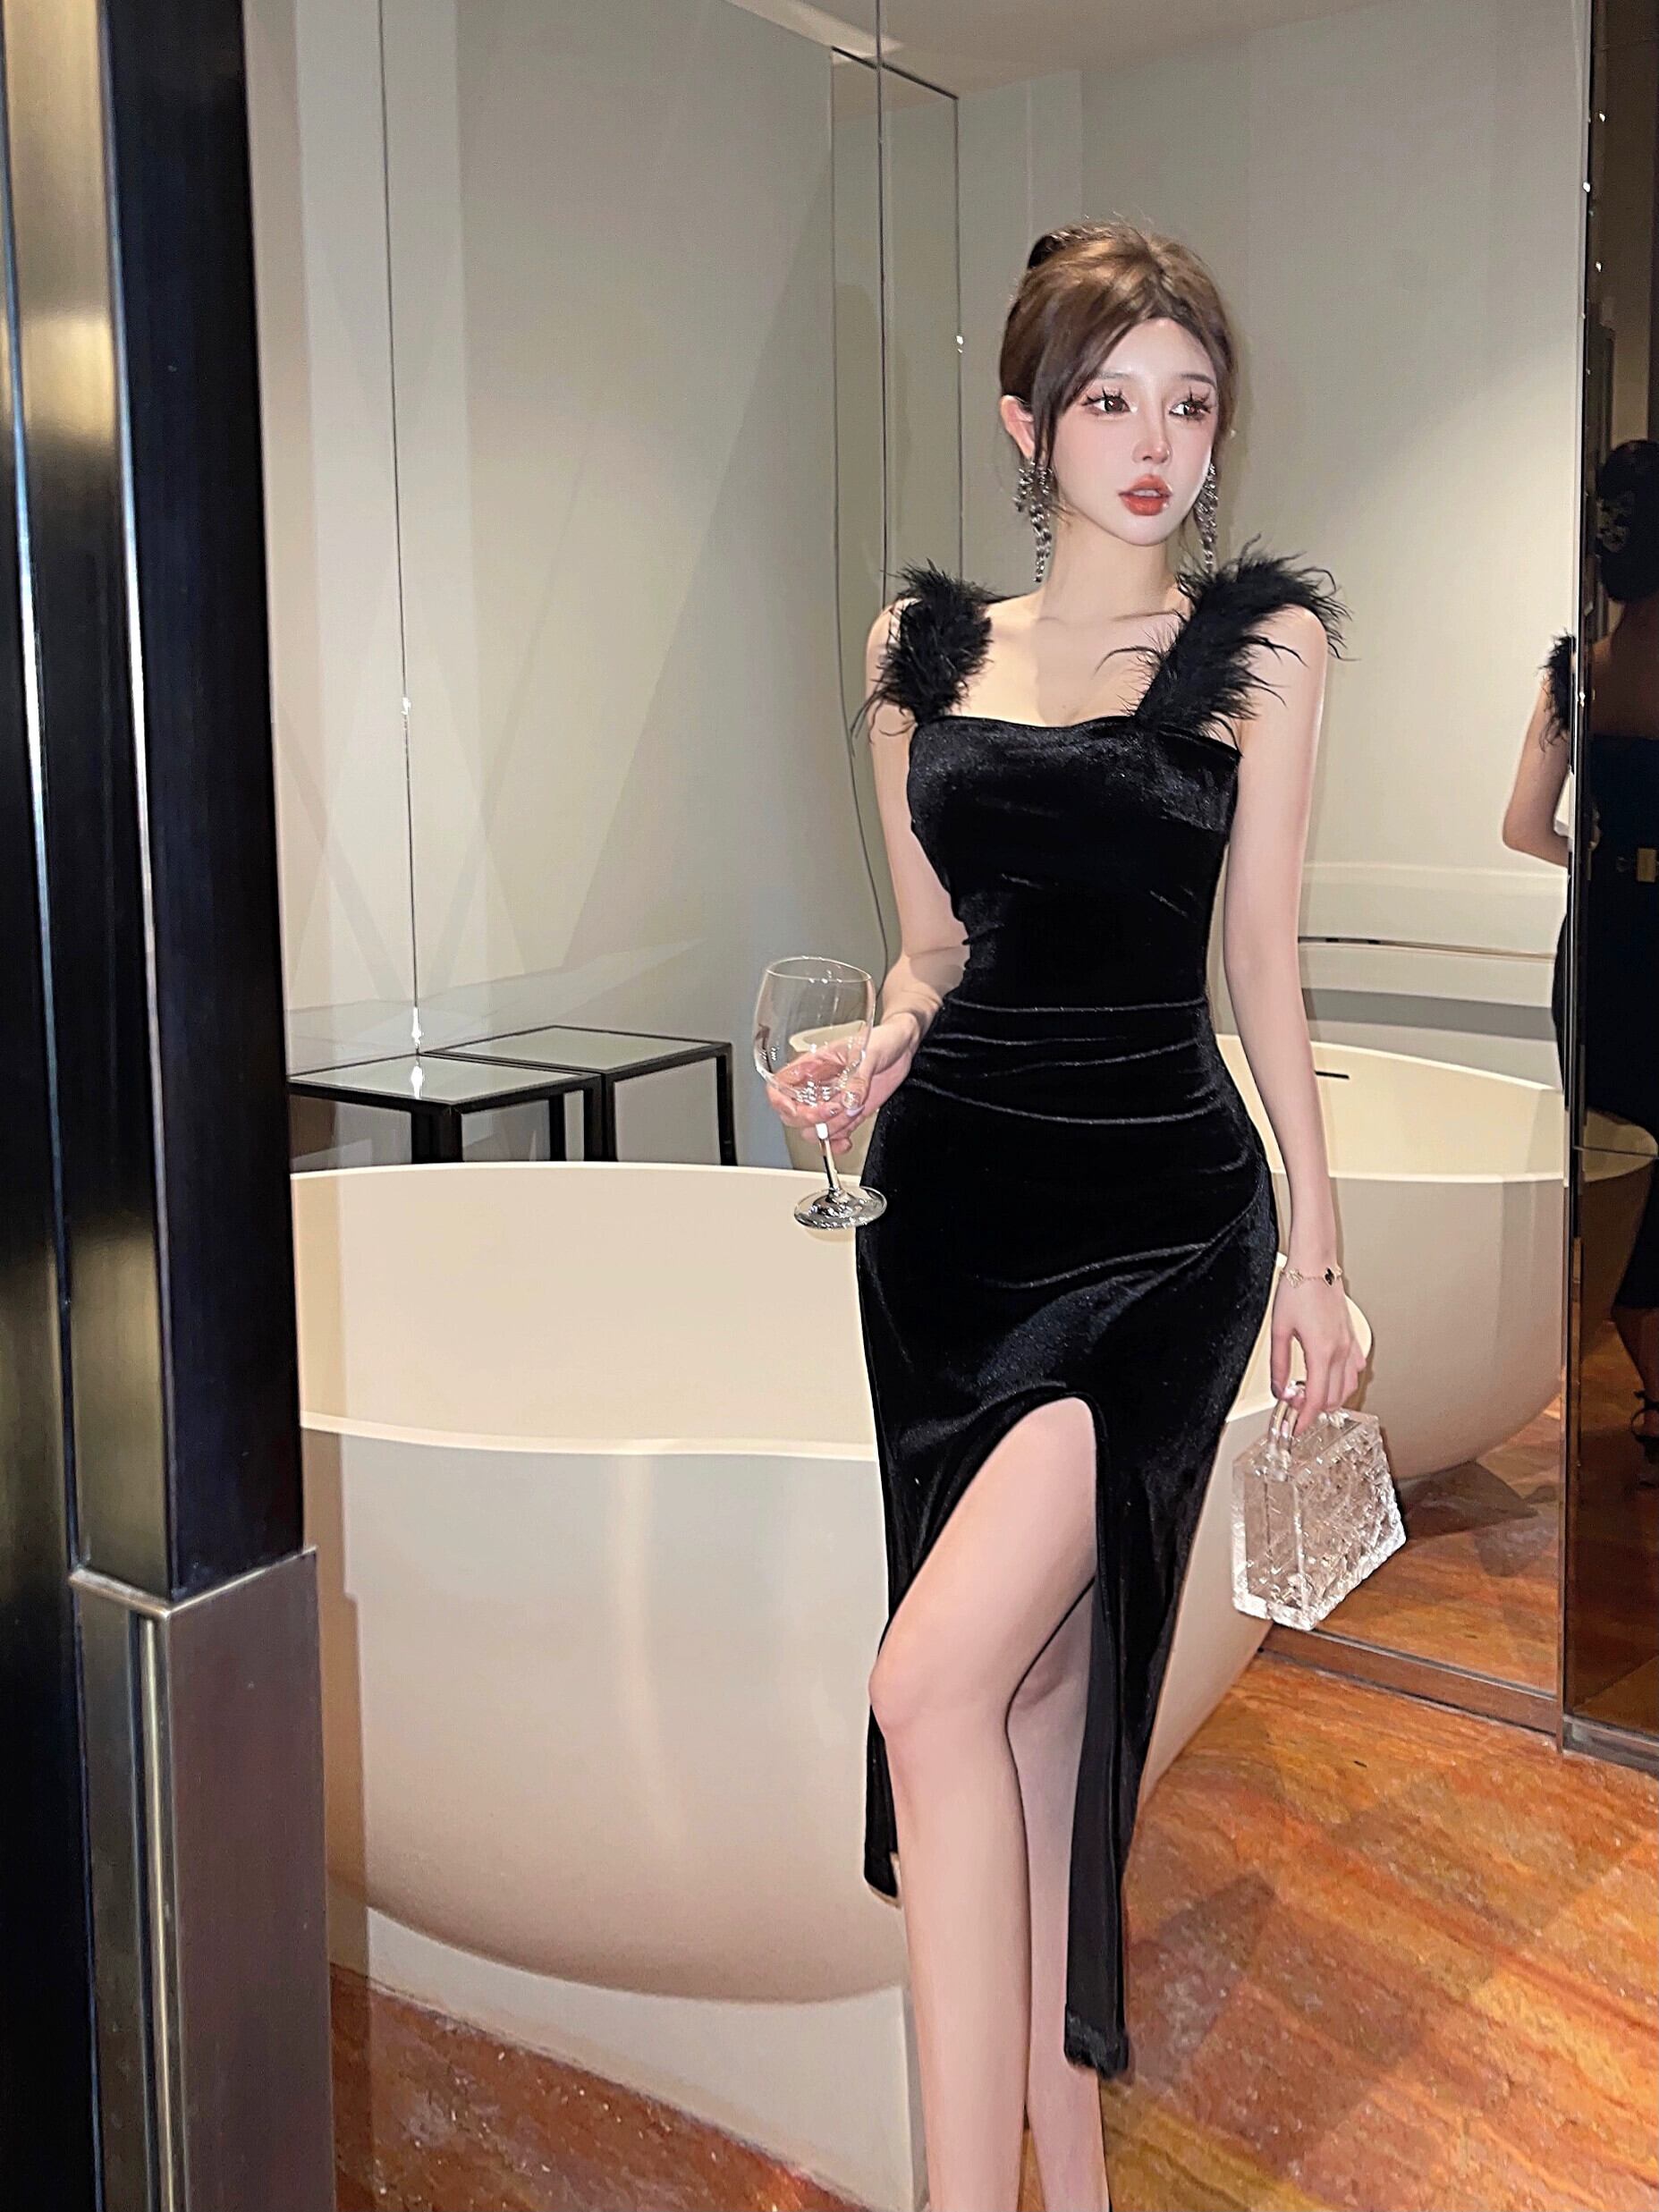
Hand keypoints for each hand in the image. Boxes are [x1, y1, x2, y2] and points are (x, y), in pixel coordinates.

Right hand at [763, 1016, 918, 1152]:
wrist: (902, 1046)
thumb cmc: (880, 1039)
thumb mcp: (867, 1052)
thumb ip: (857, 1078)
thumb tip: (850, 1100)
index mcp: (812, 1066)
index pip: (780, 1086)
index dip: (780, 1100)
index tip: (793, 1109)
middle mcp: (818, 1087)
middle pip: (793, 1114)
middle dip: (810, 1119)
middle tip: (832, 1111)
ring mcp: (832, 1102)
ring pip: (814, 1129)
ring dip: (830, 1130)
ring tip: (850, 1115)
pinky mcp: (849, 1114)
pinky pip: (835, 1135)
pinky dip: (838, 1143)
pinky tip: (846, 1142)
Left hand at [1271, 1266, 1365, 1439]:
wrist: (1315, 1265)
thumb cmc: (1298, 1290)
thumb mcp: (1279, 1330)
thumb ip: (1278, 1365)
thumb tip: (1278, 1390)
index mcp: (1322, 1352)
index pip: (1317, 1399)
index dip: (1305, 1419)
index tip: (1296, 1428)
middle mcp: (1341, 1351)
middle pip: (1334, 1398)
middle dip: (1314, 1409)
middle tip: (1294, 1407)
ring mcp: (1350, 1344)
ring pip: (1348, 1387)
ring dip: (1331, 1397)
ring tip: (1308, 1394)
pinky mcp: (1352, 1337)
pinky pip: (1355, 1369)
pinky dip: (1344, 1381)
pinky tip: (1329, 1376)